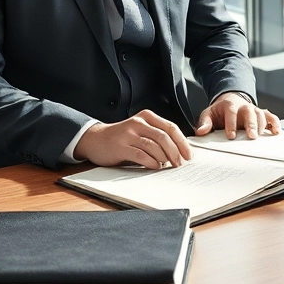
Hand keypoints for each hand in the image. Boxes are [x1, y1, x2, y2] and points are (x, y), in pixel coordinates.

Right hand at [74, 110, 192, 167]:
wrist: (95, 139)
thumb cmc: (122, 137)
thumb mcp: (140, 131)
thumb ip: (156, 136)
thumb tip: (179, 151)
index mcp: (147, 117)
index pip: (170, 127)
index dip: (182, 142)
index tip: (188, 155)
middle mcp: (138, 123)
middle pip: (164, 136)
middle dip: (175, 152)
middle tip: (179, 163)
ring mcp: (129, 134)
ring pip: (153, 145)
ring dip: (164, 158)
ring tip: (168, 166)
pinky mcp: (120, 146)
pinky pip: (140, 154)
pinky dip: (151, 162)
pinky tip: (155, 166)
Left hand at [195, 92, 280, 138]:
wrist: (231, 102)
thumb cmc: (220, 112)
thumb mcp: (209, 114)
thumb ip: (205, 122)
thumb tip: (200, 132)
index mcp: (230, 105)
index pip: (231, 113)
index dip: (231, 124)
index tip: (231, 136)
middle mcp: (244, 106)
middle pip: (250, 112)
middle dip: (251, 124)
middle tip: (251, 136)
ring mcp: (255, 110)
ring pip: (262, 114)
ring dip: (263, 125)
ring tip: (261, 136)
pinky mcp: (262, 115)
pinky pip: (272, 117)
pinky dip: (275, 124)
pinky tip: (276, 132)